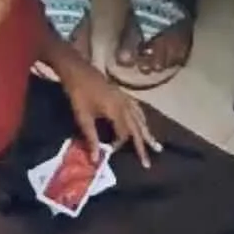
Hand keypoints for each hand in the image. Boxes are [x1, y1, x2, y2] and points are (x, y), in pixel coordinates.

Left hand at [58, 52, 160, 168]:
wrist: (77, 70)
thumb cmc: (78, 93)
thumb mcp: (83, 118)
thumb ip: (91, 139)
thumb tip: (95, 159)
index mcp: (116, 111)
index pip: (123, 134)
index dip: (118, 145)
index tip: (109, 151)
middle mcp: (125, 105)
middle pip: (137, 129)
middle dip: (143, 146)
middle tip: (148, 163)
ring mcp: (126, 98)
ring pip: (141, 119)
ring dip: (147, 134)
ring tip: (156, 146)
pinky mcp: (123, 94)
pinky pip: (137, 110)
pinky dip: (142, 119)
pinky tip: (143, 124)